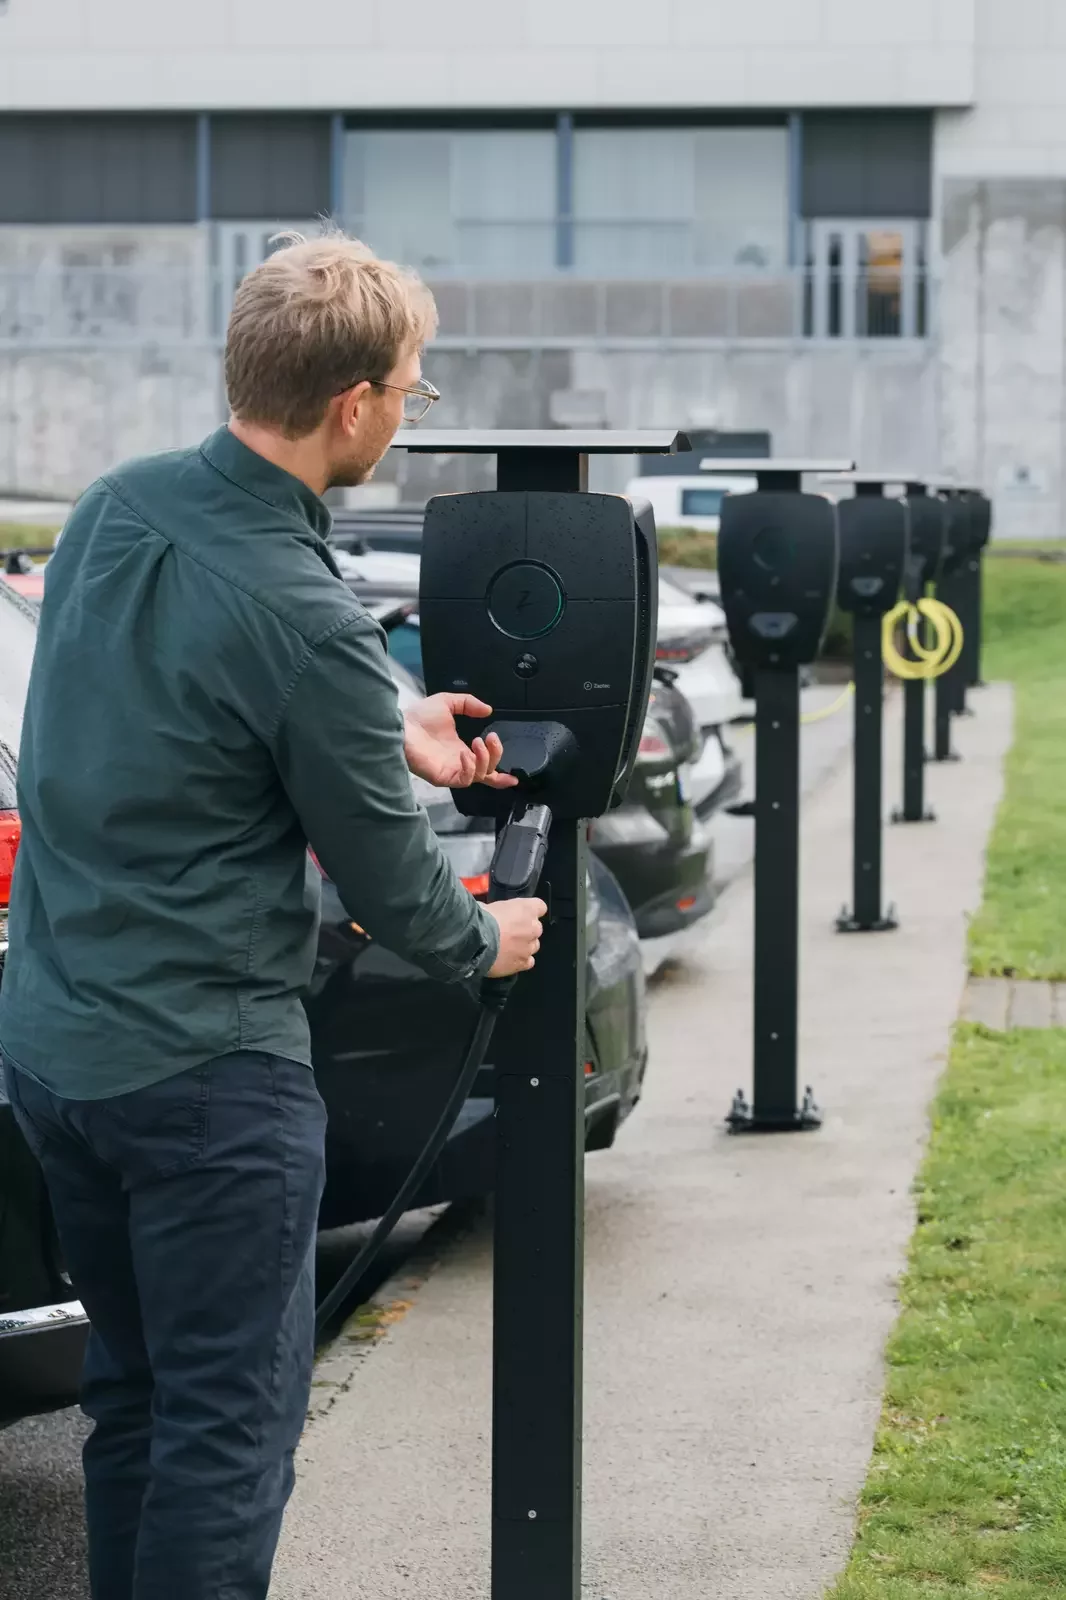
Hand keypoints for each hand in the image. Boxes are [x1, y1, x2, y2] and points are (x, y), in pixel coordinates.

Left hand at [403, 694, 517, 790]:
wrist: (400, 725)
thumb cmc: (418, 717)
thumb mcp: (448, 702)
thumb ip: (469, 704)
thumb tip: (488, 710)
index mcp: (461, 750)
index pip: (485, 767)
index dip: (500, 775)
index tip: (514, 776)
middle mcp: (458, 764)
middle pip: (487, 771)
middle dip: (495, 755)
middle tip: (491, 738)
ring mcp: (451, 771)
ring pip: (479, 776)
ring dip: (484, 759)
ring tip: (478, 742)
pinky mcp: (442, 777)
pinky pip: (463, 779)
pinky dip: (470, 767)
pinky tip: (465, 753)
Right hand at [485, 898, 547, 977]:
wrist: (476, 942)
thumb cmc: (481, 919)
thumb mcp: (487, 906)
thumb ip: (497, 911)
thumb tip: (488, 913)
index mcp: (527, 909)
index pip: (540, 907)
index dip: (530, 911)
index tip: (521, 913)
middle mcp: (533, 928)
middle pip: (536, 928)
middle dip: (525, 930)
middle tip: (508, 933)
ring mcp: (529, 947)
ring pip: (533, 946)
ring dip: (523, 946)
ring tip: (507, 948)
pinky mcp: (523, 963)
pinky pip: (528, 962)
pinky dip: (520, 961)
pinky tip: (508, 960)